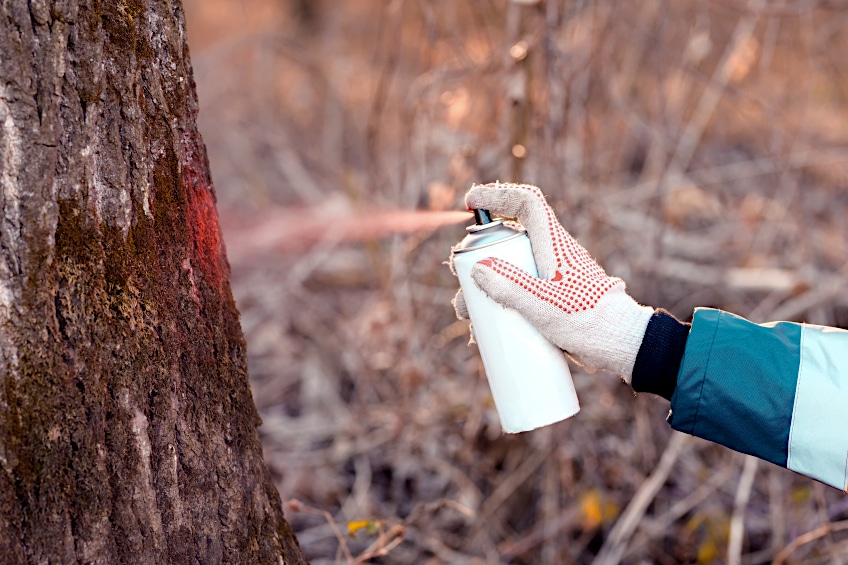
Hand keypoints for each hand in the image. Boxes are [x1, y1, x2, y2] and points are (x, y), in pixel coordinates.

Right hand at [453, 182, 652, 380]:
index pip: (526, 204)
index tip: (471, 203)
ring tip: (470, 320)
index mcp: (554, 245)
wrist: (621, 346)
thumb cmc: (590, 322)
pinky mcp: (550, 298)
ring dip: (484, 291)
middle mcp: (550, 256)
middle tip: (463, 292)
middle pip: (506, 243)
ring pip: (508, 271)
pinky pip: (518, 293)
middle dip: (477, 264)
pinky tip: (487, 333)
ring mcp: (550, 277)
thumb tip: (477, 269)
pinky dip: (499, 306)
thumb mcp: (545, 307)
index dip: (498, 195)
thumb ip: (511, 288)